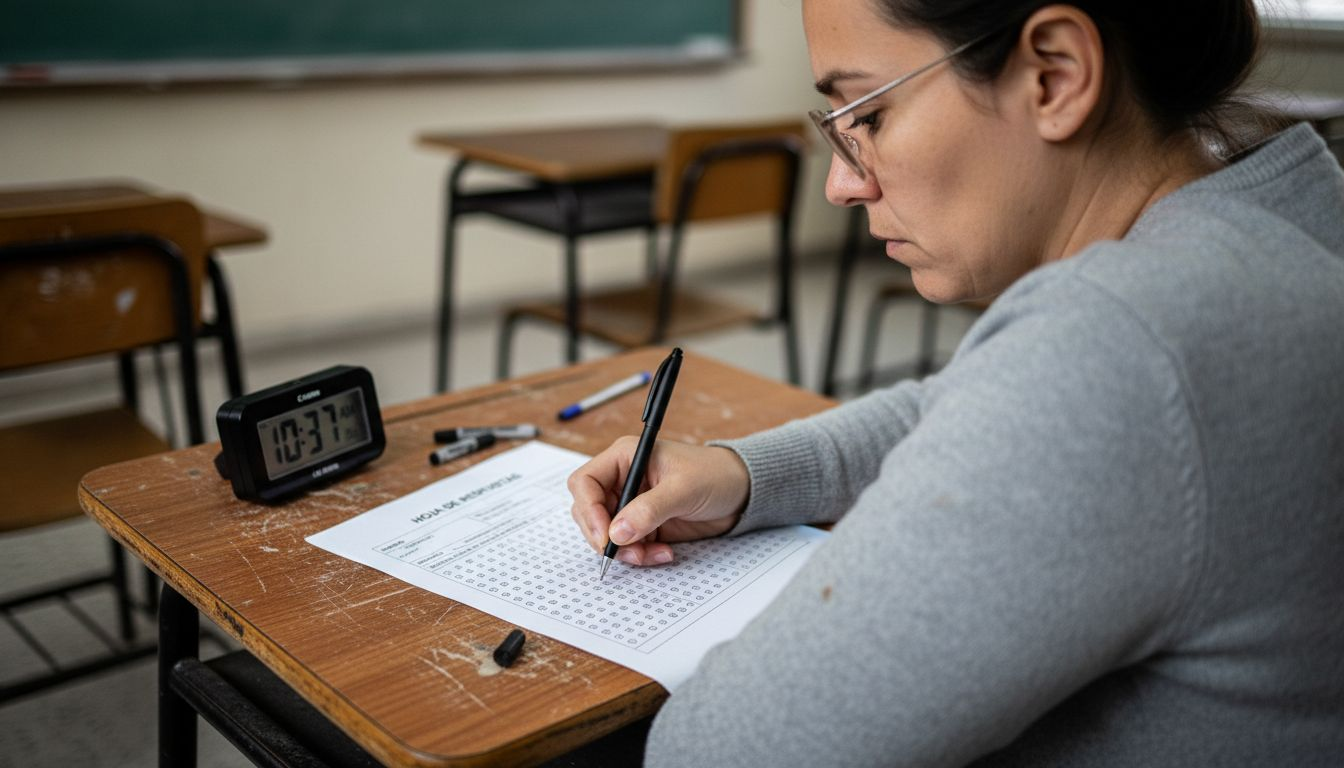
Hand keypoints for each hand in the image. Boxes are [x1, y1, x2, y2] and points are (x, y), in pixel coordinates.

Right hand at [568, 438, 748, 566]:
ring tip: (652, 555)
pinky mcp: (642, 526)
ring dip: (625, 551)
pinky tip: (664, 553)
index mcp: (625, 457)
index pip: (585, 482)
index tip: (604, 534)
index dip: (588, 509)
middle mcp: (622, 480)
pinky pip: (627, 546)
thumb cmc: (714, 475)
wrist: (741, 492)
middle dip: (604, 536)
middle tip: (629, 552)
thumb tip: (616, 533)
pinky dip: (641, 555)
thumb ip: (649, 510)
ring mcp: (630, 505)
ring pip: (606, 534)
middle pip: (588, 512)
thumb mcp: (683, 489)